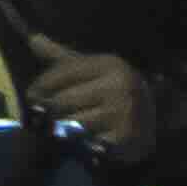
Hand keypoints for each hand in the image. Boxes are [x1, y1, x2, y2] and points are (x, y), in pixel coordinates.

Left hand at [20, 30, 146, 152]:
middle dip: (50, 111)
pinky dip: (79, 145)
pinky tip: (82, 142)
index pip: (62, 73)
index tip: (32, 96)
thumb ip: (63, 59)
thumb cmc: (112, 94)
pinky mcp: (124, 138)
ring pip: (71, 124)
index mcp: (109, 65)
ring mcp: (123, 112)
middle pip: (63, 101)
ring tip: (65, 130)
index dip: (41, 86)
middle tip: (45, 118)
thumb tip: (33, 39)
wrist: (154, 123)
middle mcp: (118, 85)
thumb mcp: (92, 73)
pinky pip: (85, 143)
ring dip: (63, 131)